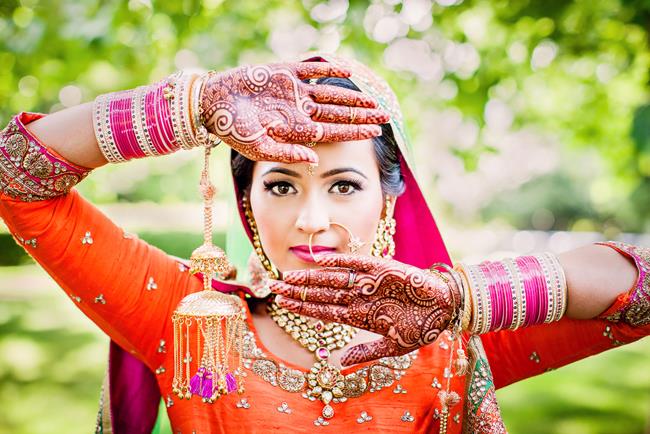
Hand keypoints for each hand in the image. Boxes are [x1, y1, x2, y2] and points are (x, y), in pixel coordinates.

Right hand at [200, 62, 388, 162]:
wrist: (212, 103)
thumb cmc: (232, 130)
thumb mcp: (258, 148)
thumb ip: (286, 153)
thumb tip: (314, 160)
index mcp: (296, 130)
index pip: (333, 131)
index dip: (355, 131)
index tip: (377, 131)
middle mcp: (299, 111)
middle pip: (338, 113)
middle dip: (362, 115)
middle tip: (387, 115)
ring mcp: (293, 92)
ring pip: (330, 93)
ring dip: (352, 96)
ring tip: (374, 99)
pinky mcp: (284, 72)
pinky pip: (311, 70)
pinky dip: (329, 70)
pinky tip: (349, 72)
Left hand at [269, 253, 459, 365]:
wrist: (445, 308)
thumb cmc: (420, 327)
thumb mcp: (392, 347)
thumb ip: (365, 352)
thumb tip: (338, 362)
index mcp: (359, 315)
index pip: (323, 310)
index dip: (302, 306)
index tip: (281, 302)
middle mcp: (359, 297)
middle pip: (322, 293)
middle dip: (298, 291)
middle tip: (274, 286)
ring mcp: (369, 282)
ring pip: (333, 278)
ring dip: (311, 277)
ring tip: (289, 276)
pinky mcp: (382, 268)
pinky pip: (357, 263)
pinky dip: (340, 261)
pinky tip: (319, 261)